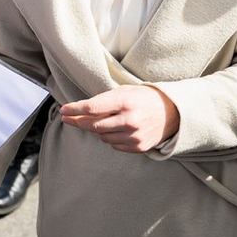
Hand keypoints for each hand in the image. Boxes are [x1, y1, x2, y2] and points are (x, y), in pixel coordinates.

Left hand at [60, 86, 179, 152]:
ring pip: (102, 136)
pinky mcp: (138, 147)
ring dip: (96, 129)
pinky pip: (113, 145)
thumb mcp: (127, 90)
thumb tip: (81, 110)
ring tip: (100, 121)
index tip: (64, 110)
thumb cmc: (146, 97)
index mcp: (126, 101)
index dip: (75, 110)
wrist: (173, 112)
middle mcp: (129, 120)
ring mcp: (134, 135)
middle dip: (78, 121)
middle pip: (93, 125)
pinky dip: (109, 137)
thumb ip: (106, 100)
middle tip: (68, 118)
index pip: (92, 108)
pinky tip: (114, 129)